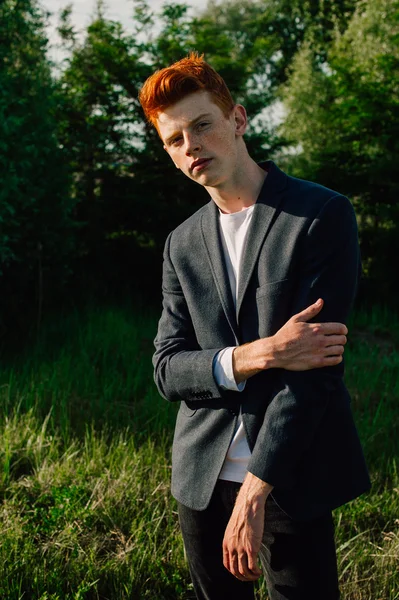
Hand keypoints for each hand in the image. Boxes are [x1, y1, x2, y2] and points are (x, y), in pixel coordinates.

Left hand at [222, 473, 271, 580]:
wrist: (248, 505)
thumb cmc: (243, 514)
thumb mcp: (233, 528)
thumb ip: (234, 539)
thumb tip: (240, 545)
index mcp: (226, 543)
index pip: (227, 565)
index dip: (234, 572)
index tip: (241, 573)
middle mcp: (232, 548)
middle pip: (235, 571)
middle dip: (243, 578)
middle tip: (250, 577)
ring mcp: (241, 549)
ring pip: (244, 572)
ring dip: (250, 577)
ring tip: (256, 575)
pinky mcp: (251, 548)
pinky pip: (253, 567)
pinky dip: (256, 573)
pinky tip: (259, 572)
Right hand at [233, 298, 347, 382]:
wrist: (276, 351)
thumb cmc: (285, 334)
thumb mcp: (296, 319)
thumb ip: (310, 310)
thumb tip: (321, 301)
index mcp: (317, 328)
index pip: (340, 328)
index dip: (343, 329)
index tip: (341, 331)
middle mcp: (320, 340)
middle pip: (342, 339)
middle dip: (341, 338)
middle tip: (336, 340)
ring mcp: (320, 352)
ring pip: (340, 349)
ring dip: (339, 348)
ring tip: (333, 348)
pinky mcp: (317, 362)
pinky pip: (336, 360)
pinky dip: (337, 358)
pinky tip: (332, 356)